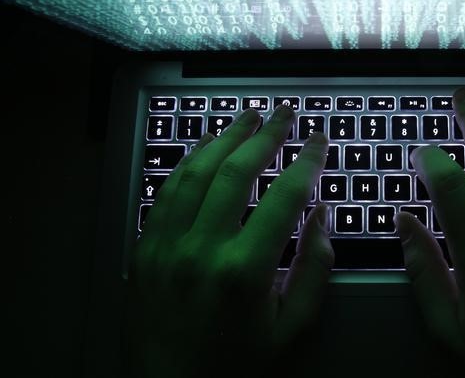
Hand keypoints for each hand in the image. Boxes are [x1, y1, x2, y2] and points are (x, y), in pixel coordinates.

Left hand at [125, 105, 332, 376]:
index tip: (318, 141)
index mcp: (244, 272)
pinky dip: (186, 164)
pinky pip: (164, 194)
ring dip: (223, 139)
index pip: (284, 197)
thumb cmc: (237, 369)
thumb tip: (322, 216)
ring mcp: (165, 248)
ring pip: (195, 174)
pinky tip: (203, 148)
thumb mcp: (292, 332)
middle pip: (236, 172)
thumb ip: (314, 271)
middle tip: (284, 113)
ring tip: (246, 118)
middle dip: (265, 136)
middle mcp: (200, 250)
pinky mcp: (143, 252)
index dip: (306, 161)